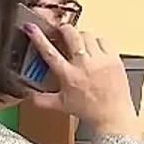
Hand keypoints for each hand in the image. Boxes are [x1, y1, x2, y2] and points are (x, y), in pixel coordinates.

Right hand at [23, 22, 138, 137]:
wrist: (112, 116)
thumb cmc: (89, 111)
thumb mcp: (62, 105)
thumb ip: (42, 100)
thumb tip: (29, 97)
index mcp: (68, 76)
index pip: (49, 52)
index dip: (38, 37)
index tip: (31, 27)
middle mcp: (83, 65)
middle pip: (71, 35)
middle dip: (64, 29)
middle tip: (62, 31)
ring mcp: (100, 60)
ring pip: (87, 34)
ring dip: (81, 35)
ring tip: (79, 41)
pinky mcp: (114, 59)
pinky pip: (104, 40)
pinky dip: (98, 41)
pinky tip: (95, 48)